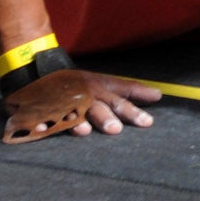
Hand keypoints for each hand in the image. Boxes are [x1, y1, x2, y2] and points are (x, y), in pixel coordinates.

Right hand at [2, 69, 159, 143]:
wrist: (41, 68)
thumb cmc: (78, 82)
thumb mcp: (102, 81)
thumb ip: (126, 91)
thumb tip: (159, 95)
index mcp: (101, 85)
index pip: (124, 88)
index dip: (139, 94)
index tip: (156, 98)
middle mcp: (87, 92)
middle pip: (102, 105)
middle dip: (109, 116)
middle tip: (116, 129)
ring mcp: (66, 100)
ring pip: (73, 111)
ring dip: (78, 121)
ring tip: (84, 132)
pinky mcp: (43, 108)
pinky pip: (41, 118)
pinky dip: (42, 124)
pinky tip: (43, 131)